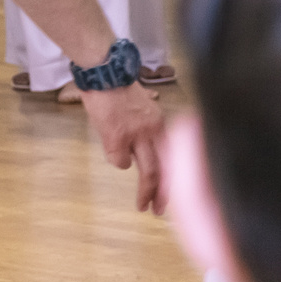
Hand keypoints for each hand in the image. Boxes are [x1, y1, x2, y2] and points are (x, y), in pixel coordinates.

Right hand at [80, 84, 166, 214]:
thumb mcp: (143, 109)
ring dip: (146, 192)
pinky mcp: (117, 137)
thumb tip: (147, 149)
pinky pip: (118, 161)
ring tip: (142, 205)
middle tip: (162, 209)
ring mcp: (137, 135)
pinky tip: (111, 146)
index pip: (176, 156)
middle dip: (165, 193)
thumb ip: (149, 129)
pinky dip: (116, 160)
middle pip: (166, 168)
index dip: (176, 176)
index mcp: (162, 124)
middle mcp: (155, 131)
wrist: (104, 72)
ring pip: (147, 172)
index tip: (175, 190)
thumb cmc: (118, 88)